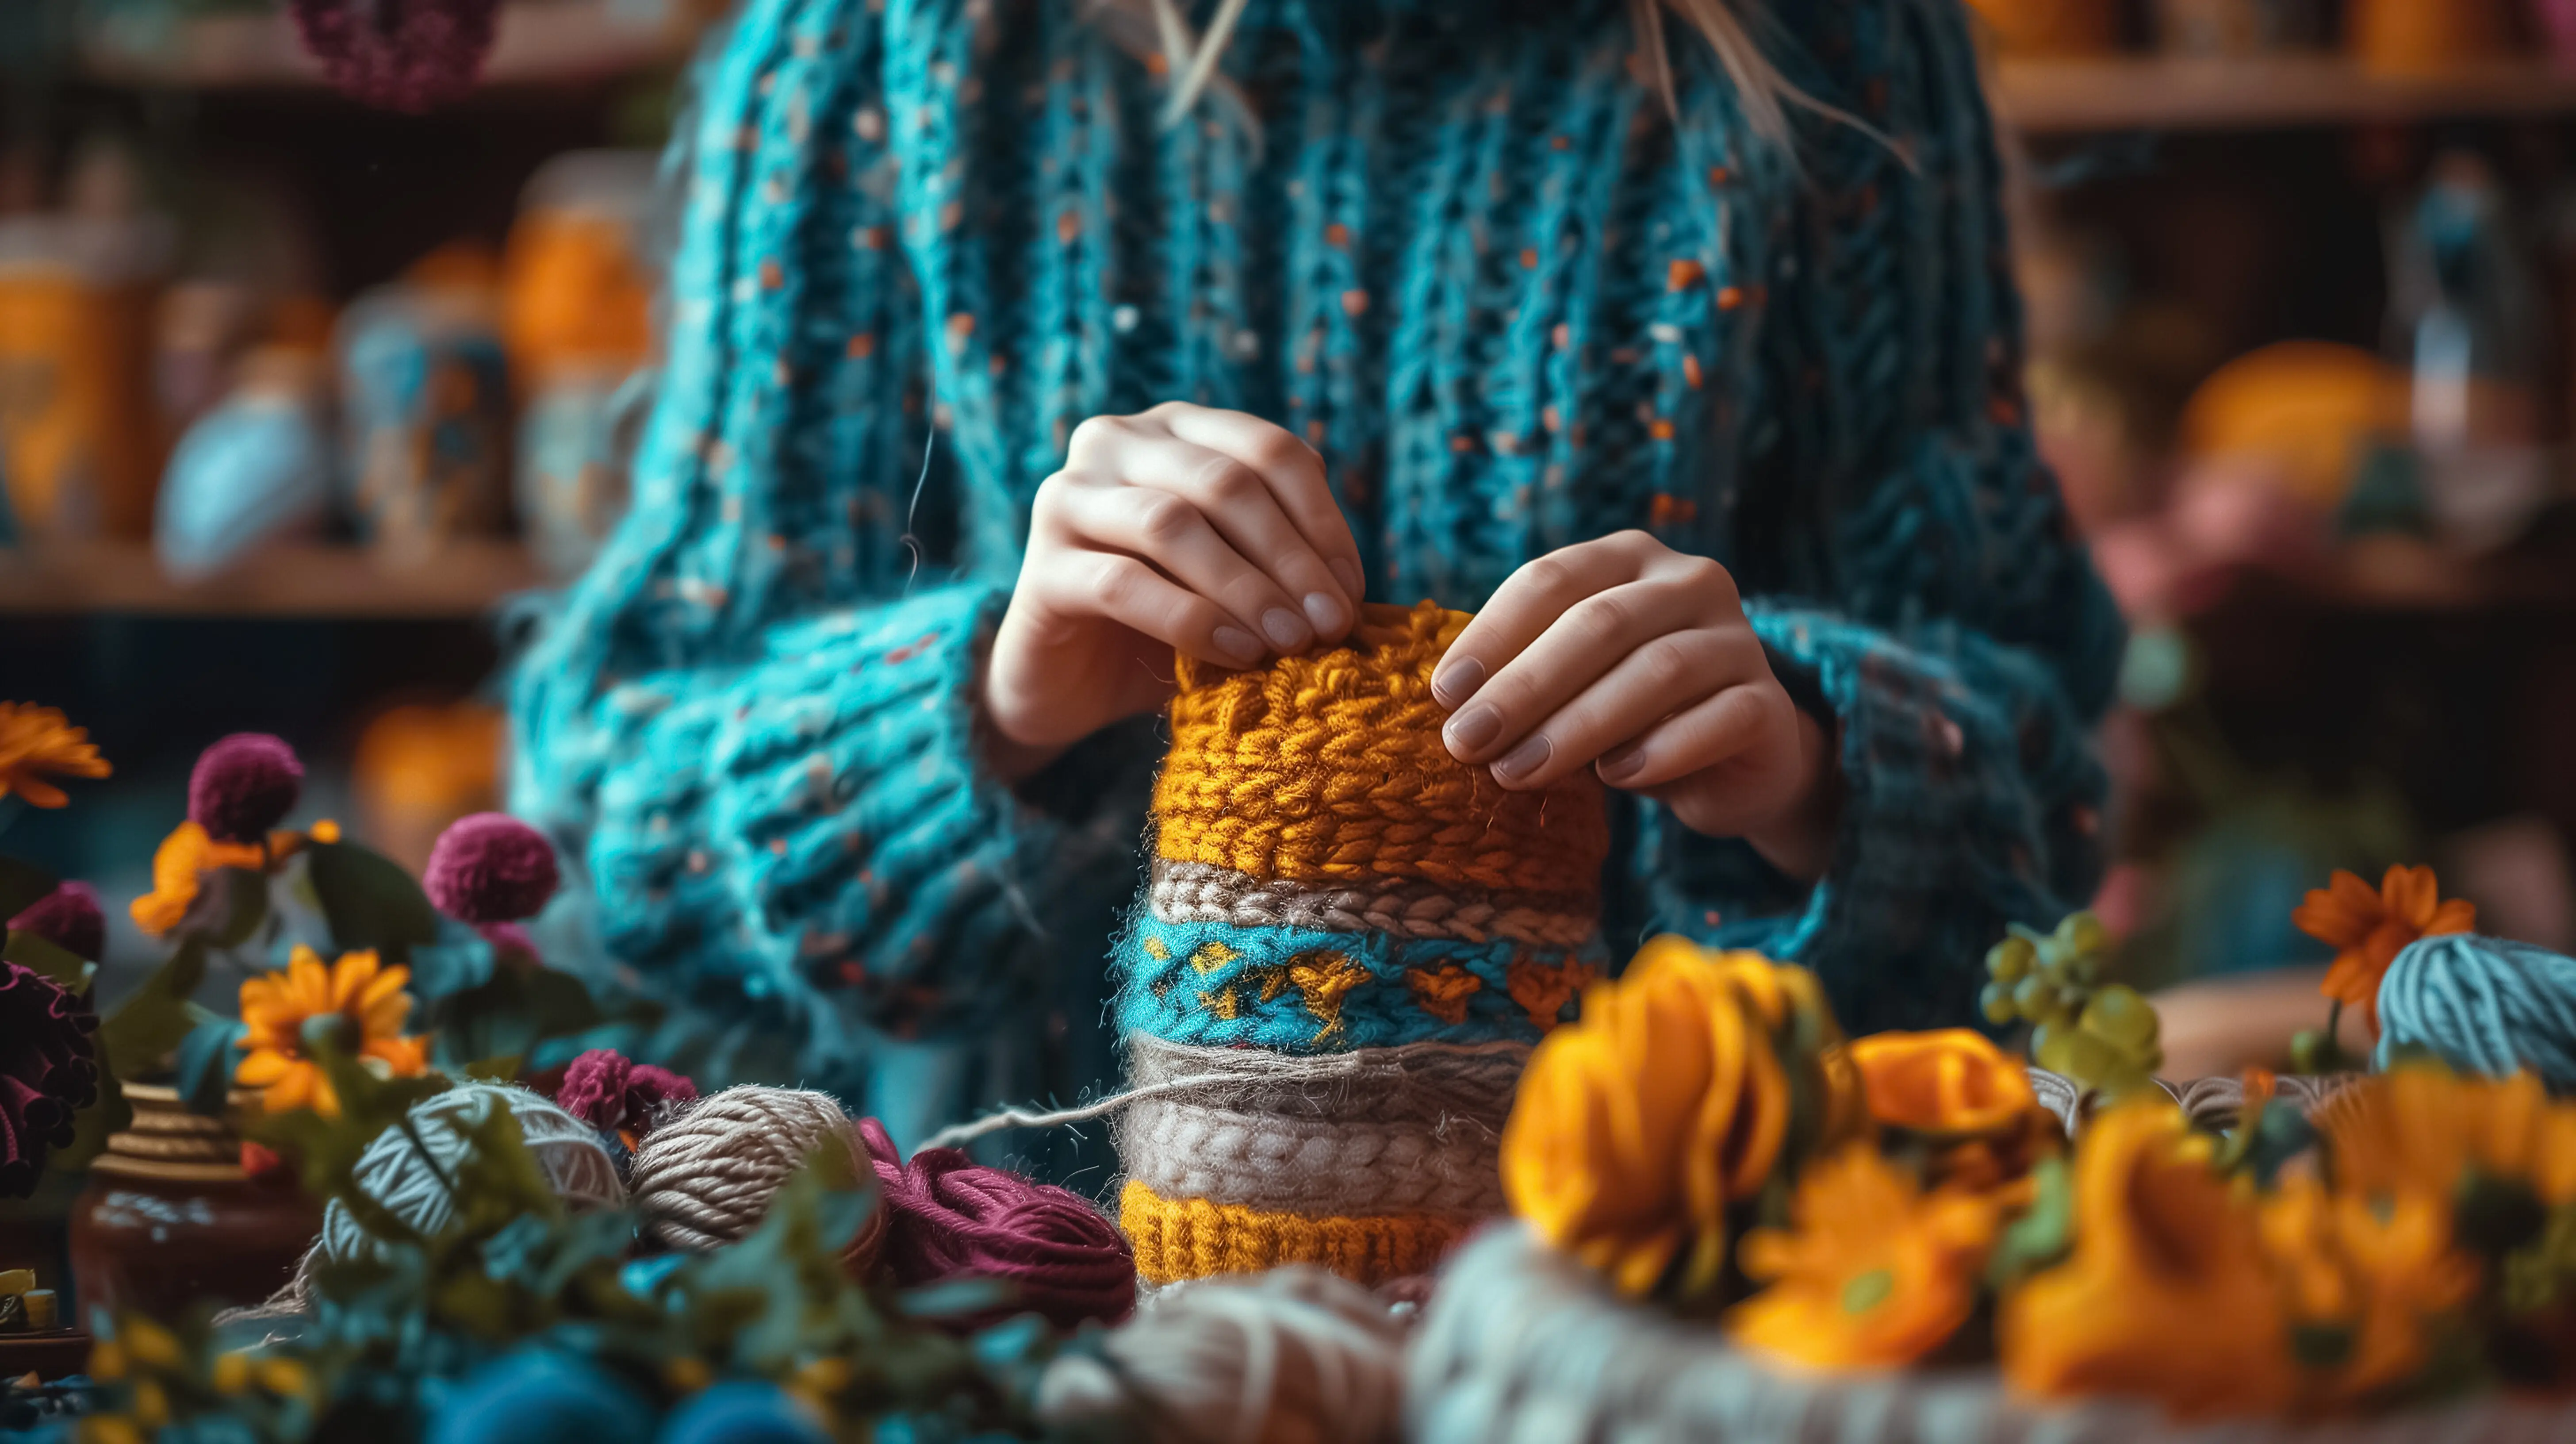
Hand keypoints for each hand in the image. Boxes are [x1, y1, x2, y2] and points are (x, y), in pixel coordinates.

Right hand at [984, 403, 1366, 778]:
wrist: (1070, 683)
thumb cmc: (1168, 622)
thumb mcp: (1235, 577)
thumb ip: (1281, 559)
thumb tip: (1351, 588)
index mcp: (1175, 430)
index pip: (1268, 449)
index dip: (1322, 520)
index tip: (1352, 592)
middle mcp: (1115, 443)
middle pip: (1226, 482)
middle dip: (1291, 558)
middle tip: (1330, 624)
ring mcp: (1068, 499)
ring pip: (1173, 524)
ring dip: (1246, 587)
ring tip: (1289, 641)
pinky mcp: (1041, 569)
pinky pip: (1123, 584)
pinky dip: (1191, 619)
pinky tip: (1237, 652)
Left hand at [1432, 531, 1839, 880]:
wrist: (1730, 762)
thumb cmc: (1627, 713)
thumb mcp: (1569, 684)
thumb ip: (1523, 679)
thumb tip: (1452, 712)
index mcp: (1628, 559)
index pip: (1552, 580)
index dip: (1493, 635)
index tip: (1444, 695)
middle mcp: (1690, 581)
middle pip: (1601, 623)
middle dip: (1526, 686)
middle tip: (1468, 742)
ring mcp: (1738, 639)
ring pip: (1659, 670)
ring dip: (1580, 725)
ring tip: (1520, 772)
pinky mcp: (1769, 703)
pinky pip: (1719, 719)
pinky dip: (1663, 749)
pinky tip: (1616, 777)